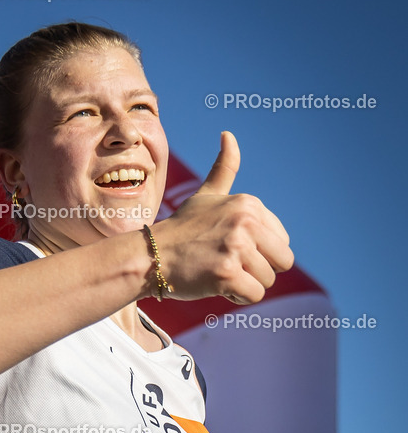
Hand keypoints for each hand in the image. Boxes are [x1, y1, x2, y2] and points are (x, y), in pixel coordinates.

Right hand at [157, 131, 293, 304]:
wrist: (151, 255)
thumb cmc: (181, 229)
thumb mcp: (206, 195)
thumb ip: (224, 169)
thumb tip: (229, 135)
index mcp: (249, 204)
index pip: (282, 242)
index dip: (260, 253)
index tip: (230, 248)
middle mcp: (246, 222)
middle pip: (282, 262)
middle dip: (258, 270)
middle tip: (228, 264)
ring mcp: (236, 247)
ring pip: (267, 281)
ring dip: (244, 284)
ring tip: (216, 272)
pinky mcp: (227, 274)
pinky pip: (253, 295)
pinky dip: (236, 297)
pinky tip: (214, 284)